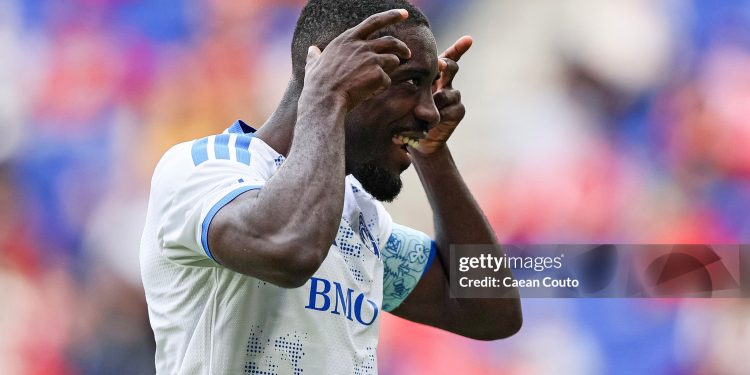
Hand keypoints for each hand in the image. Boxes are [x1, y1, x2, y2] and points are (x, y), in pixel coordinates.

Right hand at [302, 9, 411, 111]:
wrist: (325, 100)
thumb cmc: (317, 85)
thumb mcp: (313, 65)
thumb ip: (315, 56)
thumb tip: (312, 50)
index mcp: (347, 39)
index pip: (374, 21)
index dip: (391, 16)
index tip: (404, 13)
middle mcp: (362, 45)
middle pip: (391, 41)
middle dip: (402, 47)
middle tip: (407, 54)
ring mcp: (371, 59)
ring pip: (392, 61)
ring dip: (390, 70)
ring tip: (379, 81)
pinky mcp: (378, 74)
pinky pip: (387, 81)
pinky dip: (380, 88)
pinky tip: (369, 93)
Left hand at [412, 36, 472, 154]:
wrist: (418, 139)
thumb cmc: (409, 113)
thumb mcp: (406, 96)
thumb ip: (409, 83)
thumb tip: (403, 68)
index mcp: (436, 76)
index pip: (448, 58)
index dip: (459, 48)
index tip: (468, 40)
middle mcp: (447, 83)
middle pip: (451, 67)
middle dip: (446, 65)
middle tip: (440, 64)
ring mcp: (455, 97)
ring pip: (447, 92)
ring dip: (434, 100)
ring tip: (420, 110)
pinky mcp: (458, 111)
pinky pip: (450, 108)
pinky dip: (439, 114)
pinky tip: (430, 122)